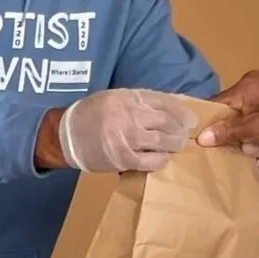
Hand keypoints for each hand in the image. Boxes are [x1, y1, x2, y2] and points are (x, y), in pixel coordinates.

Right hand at [56, 89, 194, 172]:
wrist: (67, 135)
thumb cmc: (92, 114)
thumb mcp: (114, 98)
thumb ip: (139, 101)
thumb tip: (169, 108)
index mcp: (127, 97)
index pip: (163, 101)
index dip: (182, 111)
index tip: (191, 119)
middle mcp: (129, 115)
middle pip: (167, 122)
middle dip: (181, 129)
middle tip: (186, 134)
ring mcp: (127, 137)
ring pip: (163, 141)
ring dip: (175, 144)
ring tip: (178, 145)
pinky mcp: (124, 158)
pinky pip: (152, 160)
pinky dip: (162, 159)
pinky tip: (164, 157)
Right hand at [197, 71, 258, 156]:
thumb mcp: (257, 129)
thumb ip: (229, 131)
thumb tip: (202, 137)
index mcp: (245, 85)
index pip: (216, 103)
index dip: (206, 122)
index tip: (198, 140)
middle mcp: (252, 82)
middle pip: (228, 107)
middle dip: (223, 126)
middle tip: (216, 147)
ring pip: (240, 110)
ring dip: (237, 127)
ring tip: (232, 145)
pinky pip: (252, 110)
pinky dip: (249, 123)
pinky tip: (249, 138)